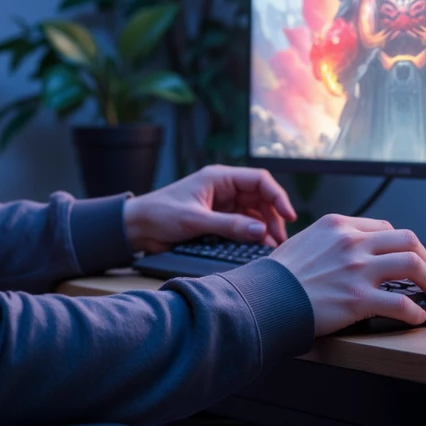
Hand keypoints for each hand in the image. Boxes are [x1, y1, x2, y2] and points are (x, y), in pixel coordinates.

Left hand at [123, 165, 295, 254]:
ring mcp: (222, 204)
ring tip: (271, 247)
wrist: (137, 227)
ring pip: (254, 213)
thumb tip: (260, 232)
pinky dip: (251, 235)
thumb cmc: (160, 214)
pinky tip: (257, 247)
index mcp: (219, 178)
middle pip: (260, 198)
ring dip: (264, 228)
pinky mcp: (217, 220)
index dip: (277, 196)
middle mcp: (224, 188)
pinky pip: (242, 225)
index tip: (288, 215)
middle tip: (279, 240)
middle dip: (273, 217)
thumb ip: (228, 225)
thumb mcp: (195, 220)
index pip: (259, 180)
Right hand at [270, 214, 425, 334]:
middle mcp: (351, 243)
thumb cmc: (277, 276)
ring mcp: (357, 270)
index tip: (405, 254)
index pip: (384, 227)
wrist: (264, 299)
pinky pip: (401, 303)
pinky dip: (415, 311)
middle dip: (425, 258)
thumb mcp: (302, 242)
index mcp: (338, 226)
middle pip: (407, 240)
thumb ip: (327, 242)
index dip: (401, 243)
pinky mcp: (359, 299)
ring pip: (413, 265)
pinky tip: (416, 317)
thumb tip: (343, 251)